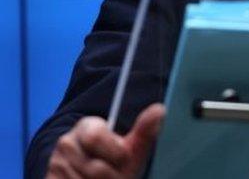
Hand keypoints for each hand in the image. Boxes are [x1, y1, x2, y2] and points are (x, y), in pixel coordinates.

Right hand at [46, 104, 164, 178]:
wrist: (88, 173)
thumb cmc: (114, 160)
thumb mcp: (130, 148)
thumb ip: (144, 132)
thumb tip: (159, 110)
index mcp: (87, 127)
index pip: (96, 137)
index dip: (116, 153)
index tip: (123, 158)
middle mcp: (66, 143)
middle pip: (96, 169)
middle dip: (113, 177)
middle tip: (117, 175)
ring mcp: (55, 164)